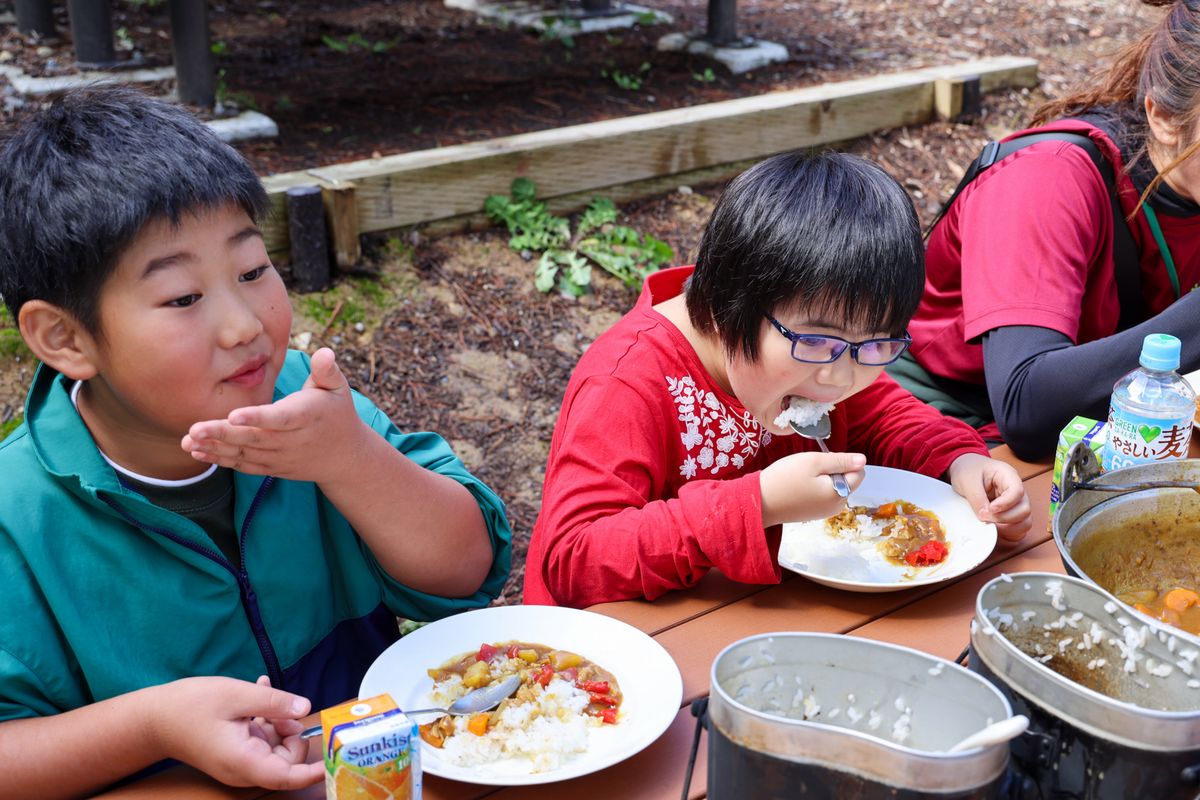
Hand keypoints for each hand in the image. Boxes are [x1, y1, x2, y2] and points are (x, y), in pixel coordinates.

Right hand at [151, 676, 321, 790]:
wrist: (154, 717)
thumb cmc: (190, 706)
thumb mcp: (237, 696)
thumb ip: (274, 703)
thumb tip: (304, 708)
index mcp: (244, 761)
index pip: (287, 777)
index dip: (314, 771)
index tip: (334, 758)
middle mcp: (244, 769)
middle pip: (287, 759)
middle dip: (291, 730)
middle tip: (279, 706)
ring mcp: (240, 763)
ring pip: (276, 747)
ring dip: (278, 720)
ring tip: (264, 693)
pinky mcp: (237, 753)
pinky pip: (262, 740)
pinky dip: (265, 718)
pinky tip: (260, 692)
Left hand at [182, 348, 368, 481]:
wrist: (345, 456)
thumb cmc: (337, 413)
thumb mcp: (339, 388)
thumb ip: (327, 371)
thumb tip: (324, 353)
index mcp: (307, 416)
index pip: (281, 418)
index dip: (258, 417)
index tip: (234, 414)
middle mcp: (293, 440)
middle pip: (255, 438)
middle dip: (223, 434)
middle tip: (195, 429)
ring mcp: (281, 456)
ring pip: (245, 454)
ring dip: (216, 448)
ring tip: (189, 440)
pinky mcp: (272, 467)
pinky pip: (244, 465)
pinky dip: (221, 460)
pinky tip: (198, 452)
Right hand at [760, 450, 867, 526]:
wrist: (759, 502)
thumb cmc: (785, 478)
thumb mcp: (814, 462)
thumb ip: (840, 460)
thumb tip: (863, 460)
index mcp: (840, 493)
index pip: (859, 472)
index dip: (842, 462)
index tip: (822, 462)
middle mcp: (837, 506)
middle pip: (847, 481)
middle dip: (833, 471)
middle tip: (809, 470)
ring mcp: (825, 512)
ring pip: (835, 487)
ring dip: (823, 479)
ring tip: (802, 478)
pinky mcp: (814, 514)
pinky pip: (823, 496)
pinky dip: (815, 488)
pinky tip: (798, 487)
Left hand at [947, 453, 1031, 541]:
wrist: (965, 470)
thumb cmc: (969, 470)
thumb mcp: (968, 480)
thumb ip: (977, 498)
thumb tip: (984, 517)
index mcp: (1008, 475)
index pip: (1017, 492)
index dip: (1005, 504)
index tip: (990, 509)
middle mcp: (1016, 491)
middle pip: (1024, 509)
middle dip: (1005, 518)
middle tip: (985, 517)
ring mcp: (1016, 504)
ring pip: (1025, 522)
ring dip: (1009, 528)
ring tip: (990, 525)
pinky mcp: (1011, 515)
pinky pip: (1019, 529)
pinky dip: (1009, 534)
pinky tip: (994, 530)